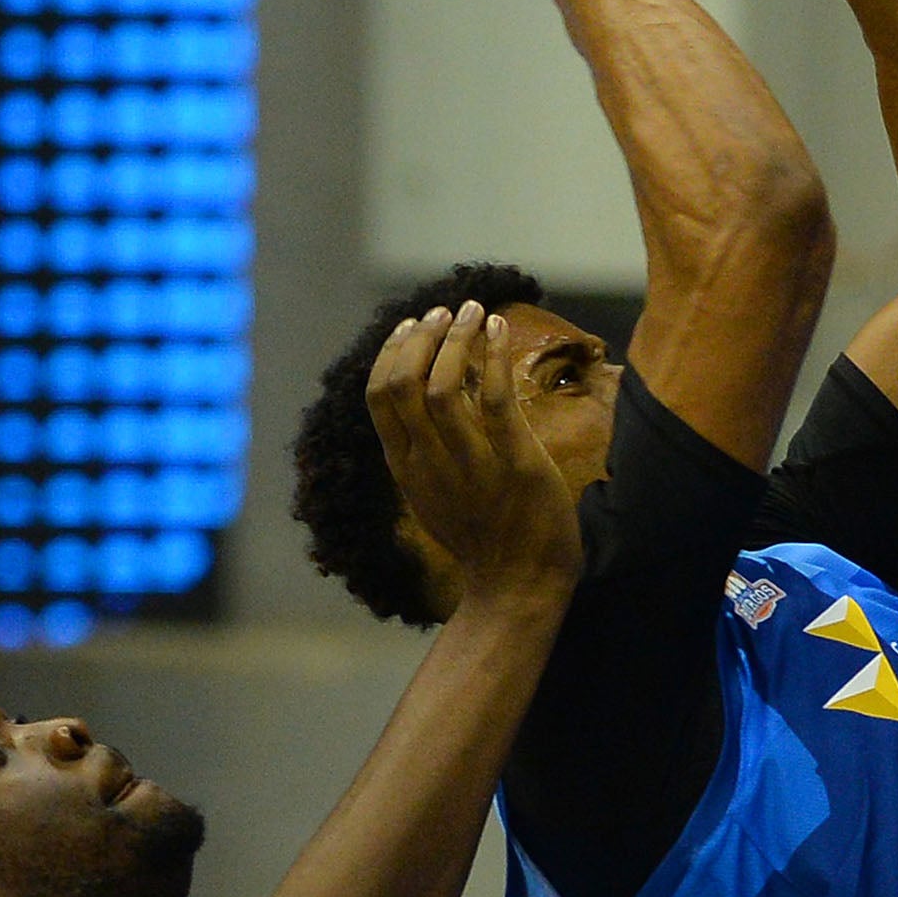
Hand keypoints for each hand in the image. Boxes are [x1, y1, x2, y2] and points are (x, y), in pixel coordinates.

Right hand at [367, 301, 582, 604]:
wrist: (519, 585)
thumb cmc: (482, 537)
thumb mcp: (432, 495)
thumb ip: (420, 454)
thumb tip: (421, 404)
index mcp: (404, 467)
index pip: (378, 395)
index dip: (392, 352)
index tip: (411, 326)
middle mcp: (428, 462)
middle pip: (403, 382)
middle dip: (421, 337)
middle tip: (445, 311)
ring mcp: (468, 463)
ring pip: (442, 384)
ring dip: (457, 338)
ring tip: (474, 311)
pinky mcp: (514, 462)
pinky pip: (493, 398)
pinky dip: (493, 356)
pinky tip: (499, 330)